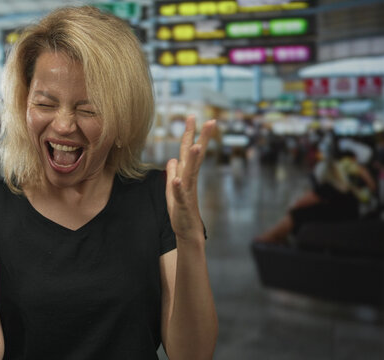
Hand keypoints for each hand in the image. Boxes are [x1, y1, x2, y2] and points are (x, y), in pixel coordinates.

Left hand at [165, 116, 215, 242]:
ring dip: (193, 160)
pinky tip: (176, 180)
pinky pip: (180, 195)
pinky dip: (177, 187)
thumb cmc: (180, 209)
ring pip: (190, 173)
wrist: (186, 231)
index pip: (188, 150)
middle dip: (201, 139)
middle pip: (195, 156)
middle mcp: (189, 179)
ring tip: (196, 146)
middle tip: (211, 121)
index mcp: (185, 173)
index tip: (193, 116)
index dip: (190, 133)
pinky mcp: (182, 204)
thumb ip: (173, 172)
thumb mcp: (172, 188)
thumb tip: (172, 159)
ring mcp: (187, 191)